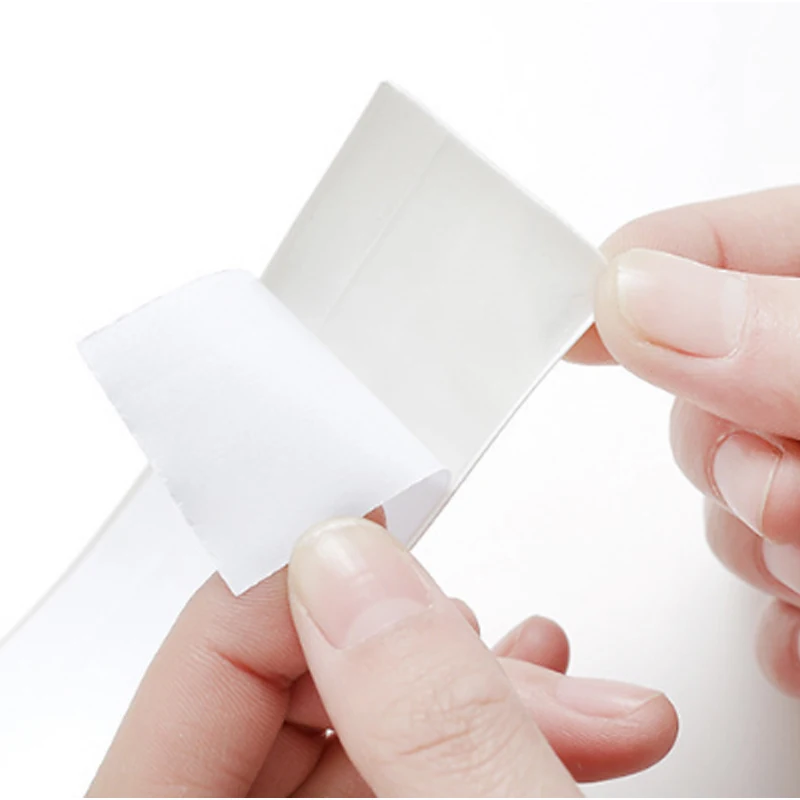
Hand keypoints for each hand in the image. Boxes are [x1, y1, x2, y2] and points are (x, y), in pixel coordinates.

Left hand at [88, 518, 675, 796]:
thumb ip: (415, 715)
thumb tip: (346, 562)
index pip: (198, 677)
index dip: (285, 585)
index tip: (365, 522)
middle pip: (282, 712)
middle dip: (409, 652)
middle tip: (504, 638)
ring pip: (354, 746)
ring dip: (459, 691)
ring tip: (552, 677)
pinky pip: (393, 784)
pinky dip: (466, 738)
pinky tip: (535, 712)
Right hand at [571, 185, 799, 695]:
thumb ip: (784, 337)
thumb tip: (637, 293)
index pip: (711, 245)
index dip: (633, 272)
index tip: (570, 322)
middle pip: (701, 386)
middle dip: (726, 452)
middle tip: (786, 499)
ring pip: (726, 492)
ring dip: (758, 545)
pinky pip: (767, 574)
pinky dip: (778, 610)